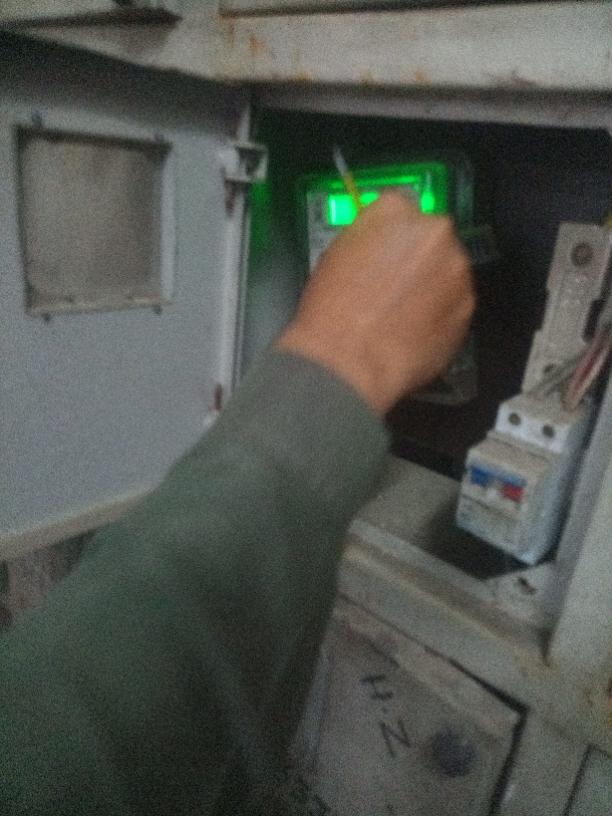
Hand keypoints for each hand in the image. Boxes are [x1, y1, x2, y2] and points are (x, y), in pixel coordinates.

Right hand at [275, 191, 474, 414]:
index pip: (402, 207)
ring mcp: (455, 269)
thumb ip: (368, 240)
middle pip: (432, 236)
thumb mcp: (335, 256)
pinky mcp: (467, 306)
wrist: (349, 361)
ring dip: (433, 286)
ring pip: (448, 270)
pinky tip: (415, 329)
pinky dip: (441, 313)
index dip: (394, 234)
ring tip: (404, 312)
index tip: (390, 250)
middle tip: (396, 285)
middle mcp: (432, 232)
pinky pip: (456, 302)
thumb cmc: (332, 313)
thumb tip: (380, 247)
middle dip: (418, 258)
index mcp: (394, 210)